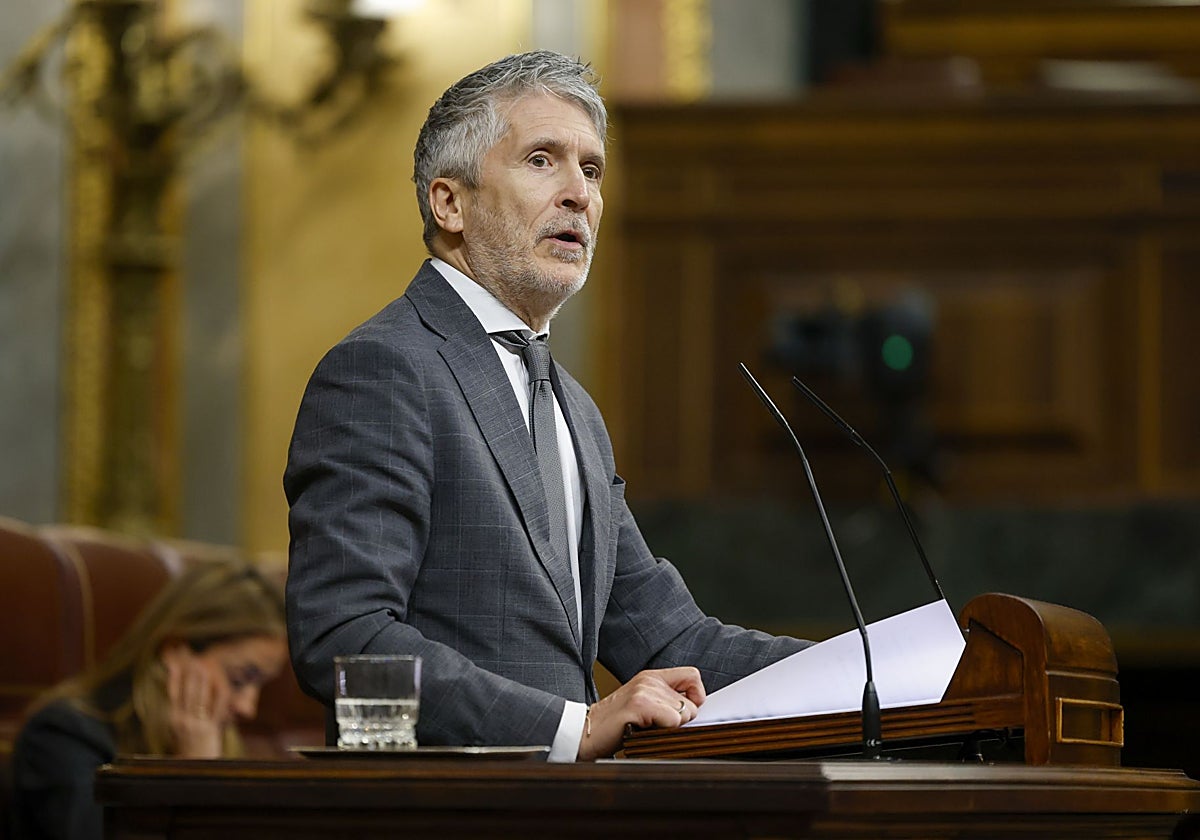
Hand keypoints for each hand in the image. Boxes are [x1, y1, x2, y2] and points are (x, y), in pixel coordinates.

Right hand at [161, 644, 227, 757]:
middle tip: (186, 650)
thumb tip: (180, 689)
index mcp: (173, 717)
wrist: (194, 769)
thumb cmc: (190, 746)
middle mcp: (180, 720)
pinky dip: (217, 696)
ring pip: (197, 697)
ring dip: (199, 679)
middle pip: (183, 688)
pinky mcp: (208, 730)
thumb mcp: (182, 725)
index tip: (172, 654)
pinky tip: (221, 684)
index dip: (173, 671)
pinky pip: (214, 710)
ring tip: (202, 661)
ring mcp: (194, 724)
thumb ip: (182, 707)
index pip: (172, 689)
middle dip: (185, 668)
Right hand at [577, 667, 704, 760]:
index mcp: (651, 677)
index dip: (696, 696)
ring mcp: (644, 690)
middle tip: (657, 726)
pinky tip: (643, 730)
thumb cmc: (616, 725)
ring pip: (684, 714)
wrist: (586, 732)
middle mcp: (649, 680)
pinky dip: (663, 731)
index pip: (693, 675)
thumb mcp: (643, 704)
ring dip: (670, 728)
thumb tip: (695, 711)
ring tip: (648, 728)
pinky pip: (672, 721)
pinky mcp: (639, 704)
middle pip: (692, 703)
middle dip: (681, 721)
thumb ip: (666, 700)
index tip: (685, 713)